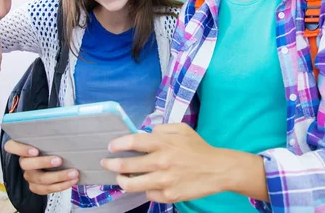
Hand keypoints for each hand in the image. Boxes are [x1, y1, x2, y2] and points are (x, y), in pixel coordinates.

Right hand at [4, 139, 78, 194]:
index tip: (35, 151)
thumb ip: (50, 133)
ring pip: (39, 179)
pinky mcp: (36, 186)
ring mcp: (29, 175)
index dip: (21, 149)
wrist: (55, 159)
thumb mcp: (48, 137)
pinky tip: (71, 181)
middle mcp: (23, 162)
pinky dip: (60, 186)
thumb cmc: (51, 144)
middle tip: (60, 160)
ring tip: (73, 173)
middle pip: (27, 164)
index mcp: (21, 147)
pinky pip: (45, 189)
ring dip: (58, 177)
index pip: (11, 146)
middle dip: (44, 163)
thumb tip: (65, 126)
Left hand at [100, 123, 237, 202]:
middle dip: (112, 165)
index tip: (110, 147)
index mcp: (163, 143)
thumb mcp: (182, 129)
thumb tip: (146, 132)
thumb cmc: (198, 148)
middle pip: (127, 166)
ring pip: (132, 185)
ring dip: (122, 181)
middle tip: (106, 163)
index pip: (133, 142)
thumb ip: (162, 128)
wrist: (218, 169)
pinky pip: (149, 194)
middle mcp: (161, 162)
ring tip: (120, 179)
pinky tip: (149, 185)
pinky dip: (146, 190)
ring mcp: (164, 180)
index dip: (118, 145)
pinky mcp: (169, 195)